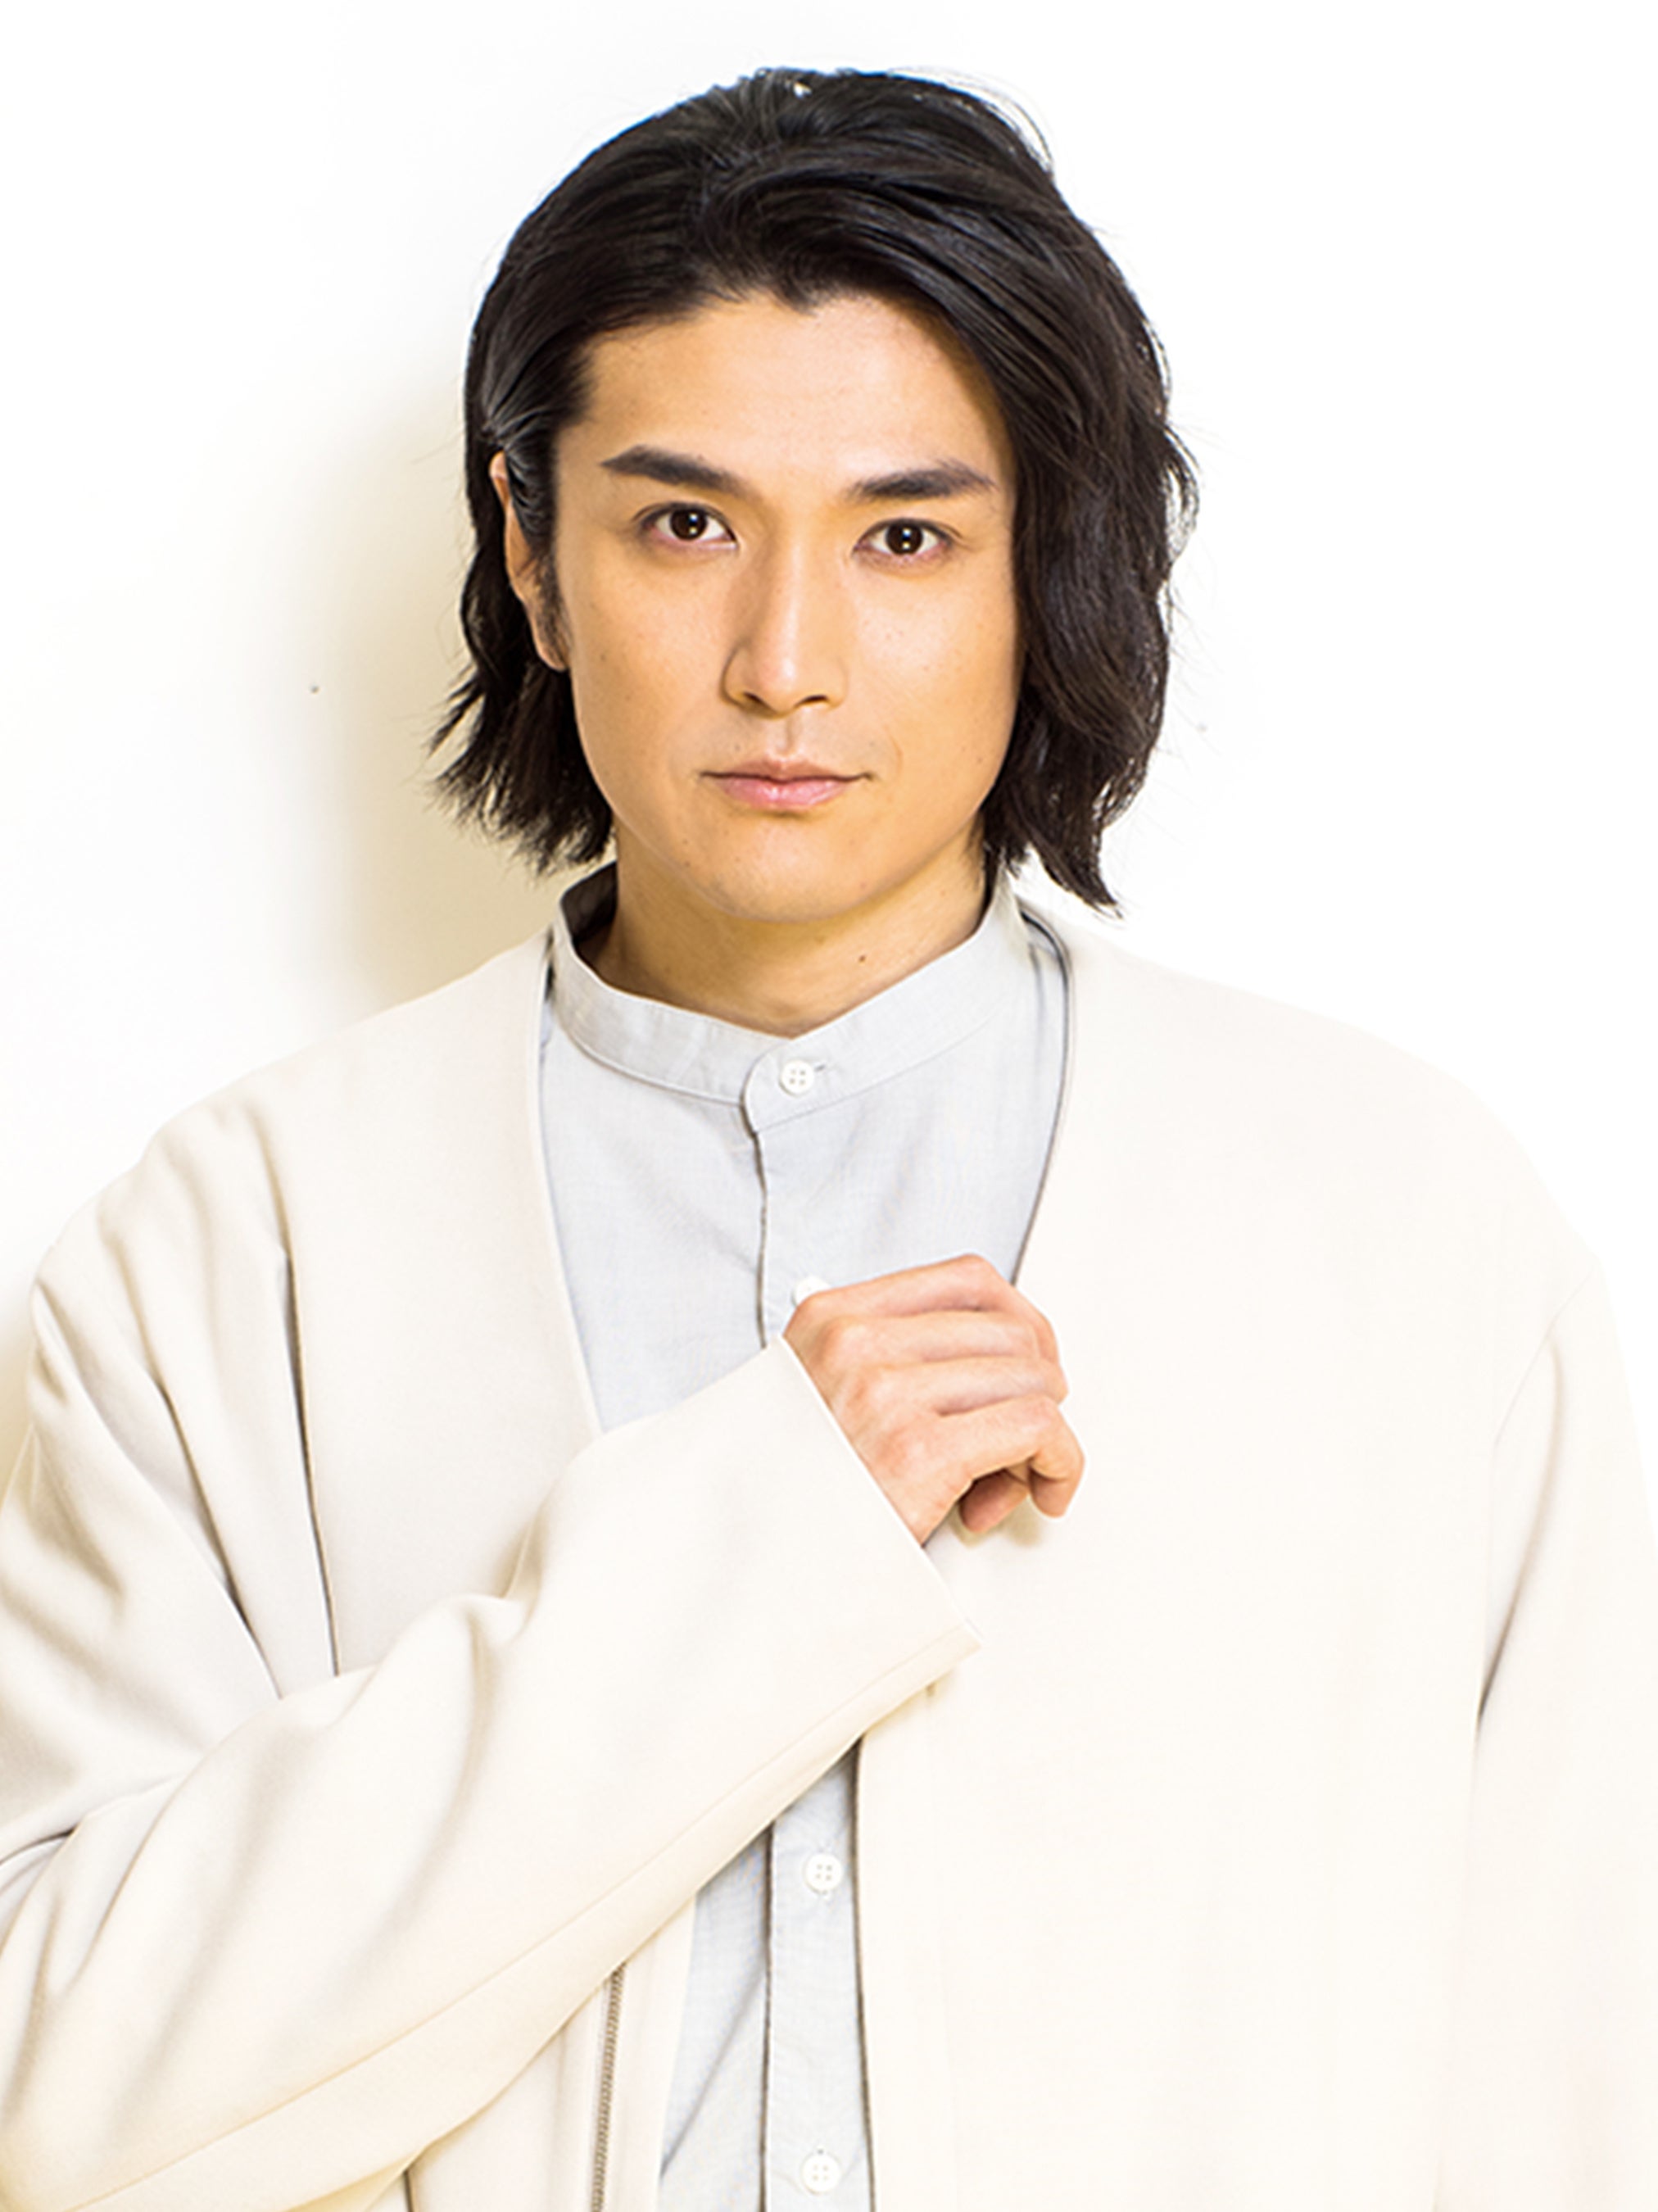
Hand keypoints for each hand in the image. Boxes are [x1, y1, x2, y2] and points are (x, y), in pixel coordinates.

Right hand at [783, 1254, 1083, 1542]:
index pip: (969, 1280)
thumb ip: (894, 1364)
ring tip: (1009, 1481)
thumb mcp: (825, 1398)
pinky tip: (1042, 1491)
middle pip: (1012, 1332)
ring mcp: (886, 1393)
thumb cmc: (798, 1498)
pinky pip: (1037, 1426)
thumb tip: (1004, 1363)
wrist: (757, 1572)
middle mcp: (857, 1345)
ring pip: (1032, 1379)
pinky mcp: (918, 1452)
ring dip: (1045, 1437)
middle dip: (1036, 1390)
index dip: (1022, 1323)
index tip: (1030, 1366)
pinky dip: (1060, 1461)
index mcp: (833, 1319)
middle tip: (1021, 1443)